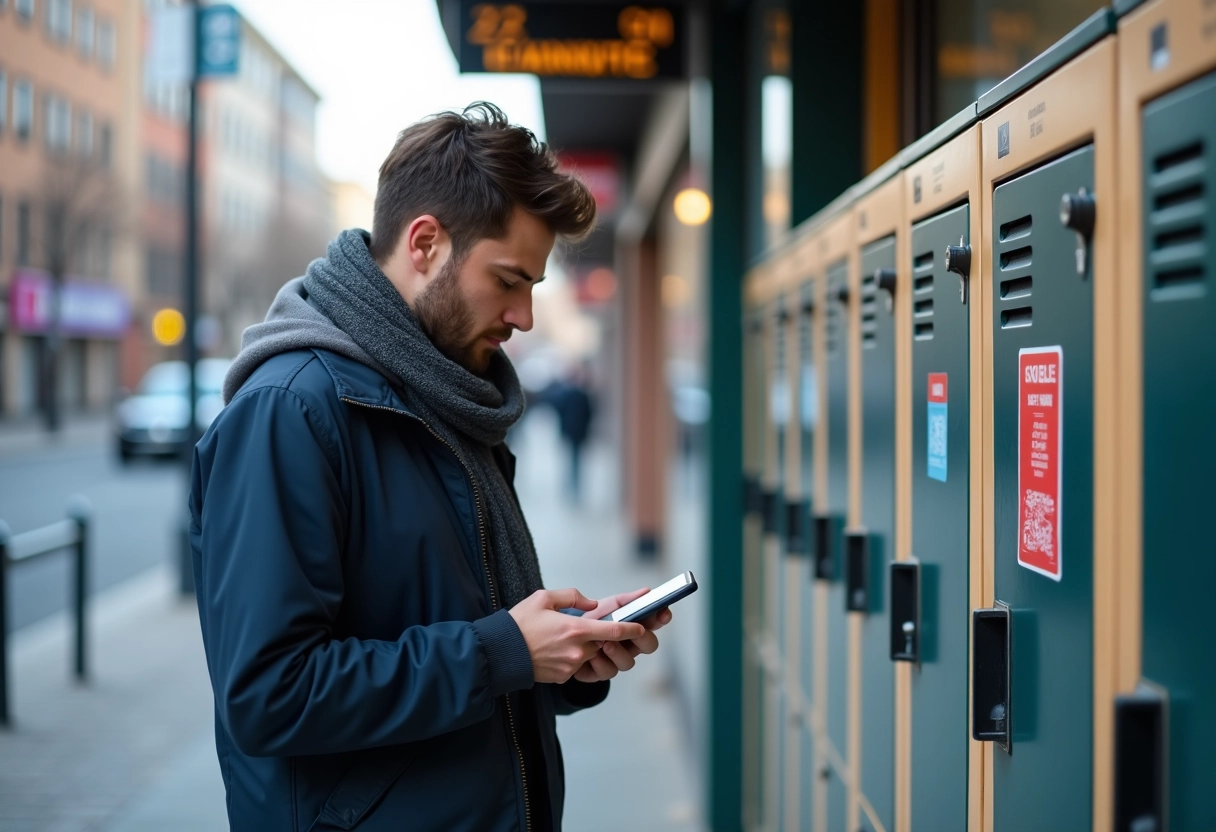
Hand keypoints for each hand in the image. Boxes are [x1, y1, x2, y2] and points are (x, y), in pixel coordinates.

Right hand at [508, 589, 646, 683]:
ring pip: (589, 654)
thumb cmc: (519, 623)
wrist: (499, 654)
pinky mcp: (563, 677)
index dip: (632, 629)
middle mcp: (577, 650)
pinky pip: (576, 665)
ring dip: (582, 646)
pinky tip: (552, 649)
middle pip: (601, 642)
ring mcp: (571, 666)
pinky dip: (570, 656)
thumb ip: (572, 596)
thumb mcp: (543, 598)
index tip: (642, 626)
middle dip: (597, 635)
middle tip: (578, 626)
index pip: (614, 631)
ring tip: (559, 637)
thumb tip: (592, 603)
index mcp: (575, 629)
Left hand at [572, 588, 672, 682]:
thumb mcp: (604, 607)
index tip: (662, 613)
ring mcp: (617, 659)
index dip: (662, 617)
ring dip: (618, 652)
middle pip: (650, 645)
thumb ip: (625, 601)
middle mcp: (629, 644)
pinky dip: (600, 663)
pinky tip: (591, 655)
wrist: (562, 637)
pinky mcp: (602, 672)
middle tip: (636, 632)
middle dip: (644, 639)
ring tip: (605, 644)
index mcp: (633, 625)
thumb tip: (646, 592)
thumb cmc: (586, 621)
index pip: (655, 622)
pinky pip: (608, 672)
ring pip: (629, 662)